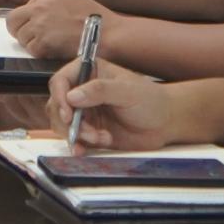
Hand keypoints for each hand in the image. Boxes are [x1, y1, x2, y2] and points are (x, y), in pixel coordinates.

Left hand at [4, 0, 108, 58]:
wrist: (107, 33)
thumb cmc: (94, 18)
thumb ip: (48, 2)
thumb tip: (32, 12)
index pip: (23, 7)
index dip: (26, 20)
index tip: (33, 26)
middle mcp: (40, 6)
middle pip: (13, 21)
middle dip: (19, 30)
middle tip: (31, 38)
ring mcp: (40, 23)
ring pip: (21, 37)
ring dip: (31, 43)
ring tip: (48, 44)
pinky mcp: (43, 41)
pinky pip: (31, 49)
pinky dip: (39, 52)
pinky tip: (53, 50)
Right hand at [49, 58, 180, 150]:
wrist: (166, 124)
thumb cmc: (151, 100)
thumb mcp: (127, 91)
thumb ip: (99, 90)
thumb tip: (71, 96)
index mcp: (89, 73)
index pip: (60, 81)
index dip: (59, 97)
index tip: (68, 113)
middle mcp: (82, 91)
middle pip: (57, 104)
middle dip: (68, 121)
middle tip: (87, 132)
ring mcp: (84, 112)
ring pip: (62, 124)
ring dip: (77, 134)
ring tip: (99, 139)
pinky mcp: (89, 130)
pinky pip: (73, 138)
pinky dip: (77, 145)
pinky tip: (85, 150)